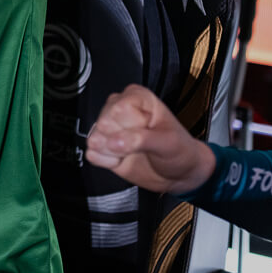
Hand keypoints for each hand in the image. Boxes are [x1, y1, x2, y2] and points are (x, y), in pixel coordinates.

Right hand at [85, 84, 215, 194]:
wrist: (178, 175)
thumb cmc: (179, 151)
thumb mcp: (168, 143)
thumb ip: (141, 139)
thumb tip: (113, 141)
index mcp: (137, 97)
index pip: (119, 108)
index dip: (133, 125)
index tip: (148, 130)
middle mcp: (119, 109)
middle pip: (103, 123)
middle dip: (122, 140)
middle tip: (141, 143)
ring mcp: (109, 128)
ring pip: (95, 139)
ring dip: (114, 152)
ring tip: (132, 151)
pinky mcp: (101, 146)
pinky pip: (92, 154)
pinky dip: (108, 162)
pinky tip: (123, 159)